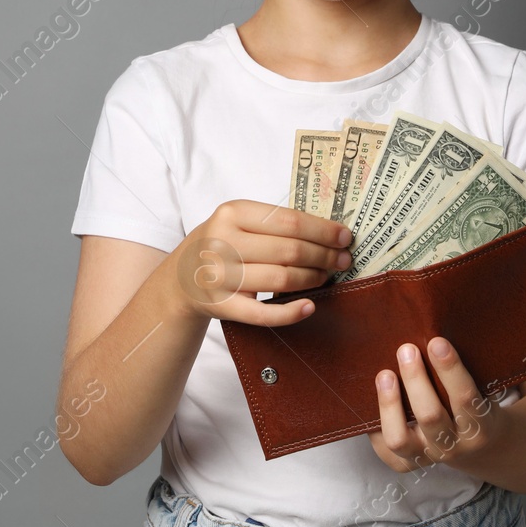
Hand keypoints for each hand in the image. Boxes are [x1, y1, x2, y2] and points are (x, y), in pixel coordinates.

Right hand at [171, 200, 352, 326]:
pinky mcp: (220, 306)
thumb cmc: (221, 244)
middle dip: (324, 256)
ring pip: (280, 279)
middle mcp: (222, 241)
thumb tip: (330, 232)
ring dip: (312, 279)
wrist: (180, 277)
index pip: (289, 220)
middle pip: (288, 250)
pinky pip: (262, 314)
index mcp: (232, 212)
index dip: (323, 230)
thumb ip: (275, 223)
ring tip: (326, 276)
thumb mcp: (238, 221)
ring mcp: (219, 275)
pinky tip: (309, 306)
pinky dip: (290, 312)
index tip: (345, 237)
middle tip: (343, 259)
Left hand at [368, 336, 510, 473]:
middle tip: (406, 349)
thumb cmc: (478, 403)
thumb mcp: (485, 390)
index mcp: (481, 427)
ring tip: (384, 374)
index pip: (465, 399)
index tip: (437, 342)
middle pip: (430, 417)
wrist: (480, 446)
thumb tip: (432, 330)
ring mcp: (428, 458)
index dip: (450, 370)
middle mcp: (454, 446)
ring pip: (400, 438)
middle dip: (415, 381)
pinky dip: (375, 426)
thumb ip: (464, 370)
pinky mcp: (407, 464)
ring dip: (389, 403)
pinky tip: (371, 401)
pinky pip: (385, 449)